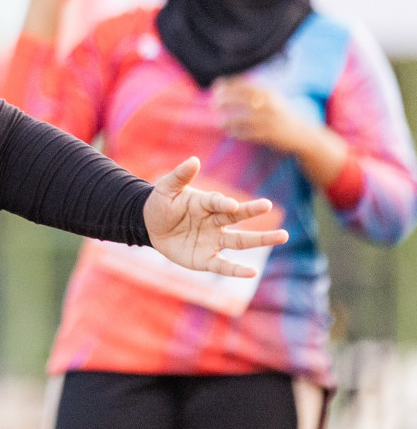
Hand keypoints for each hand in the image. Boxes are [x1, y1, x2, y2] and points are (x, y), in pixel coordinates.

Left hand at [143, 157, 288, 276]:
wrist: (151, 227)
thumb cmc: (161, 204)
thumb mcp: (166, 188)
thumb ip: (179, 176)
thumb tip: (194, 159)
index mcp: (205, 203)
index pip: (217, 202)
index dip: (223, 203)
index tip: (232, 205)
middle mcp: (214, 221)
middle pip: (236, 218)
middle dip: (252, 212)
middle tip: (269, 206)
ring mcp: (213, 240)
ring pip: (239, 241)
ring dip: (260, 239)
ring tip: (282, 236)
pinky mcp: (206, 259)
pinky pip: (223, 265)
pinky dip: (237, 270)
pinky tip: (252, 272)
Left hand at [213, 76, 299, 151]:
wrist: (302, 133)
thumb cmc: (280, 113)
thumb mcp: (271, 98)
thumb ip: (252, 92)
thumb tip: (224, 88)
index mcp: (268, 93)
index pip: (244, 85)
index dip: (227, 85)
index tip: (215, 88)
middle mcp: (269, 104)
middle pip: (241, 99)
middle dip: (225, 100)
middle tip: (213, 104)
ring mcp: (270, 120)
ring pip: (243, 119)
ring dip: (229, 121)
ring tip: (220, 123)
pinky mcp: (270, 134)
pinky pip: (248, 133)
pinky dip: (237, 132)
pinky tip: (231, 132)